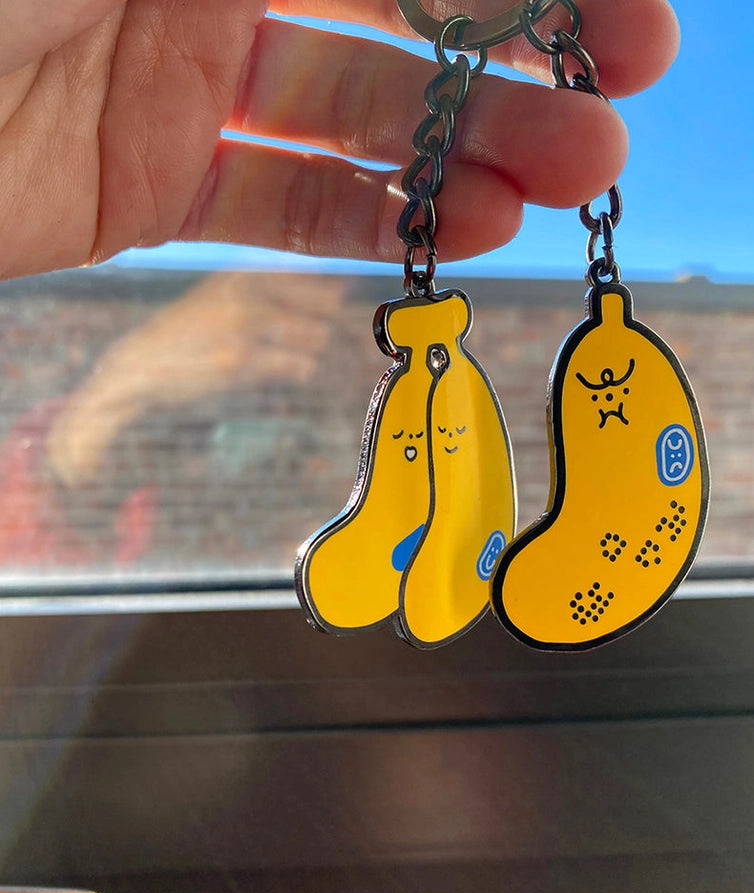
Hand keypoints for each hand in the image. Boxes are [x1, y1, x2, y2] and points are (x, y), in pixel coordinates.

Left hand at [0, 0, 678, 279]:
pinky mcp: (145, 181)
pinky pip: (278, 201)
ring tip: (568, 179)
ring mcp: (174, 73)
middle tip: (617, 105)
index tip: (623, 9)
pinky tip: (464, 233)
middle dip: (520, 47)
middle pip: (396, 0)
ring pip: (354, 112)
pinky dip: (373, 219)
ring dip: (470, 147)